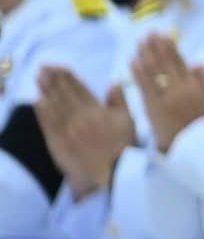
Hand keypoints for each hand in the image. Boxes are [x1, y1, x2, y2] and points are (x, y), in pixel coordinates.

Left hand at [36, 67, 136, 196]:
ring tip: (39, 78)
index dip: (67, 76)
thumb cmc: (124, 145)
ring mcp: (67, 130)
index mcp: (96, 110)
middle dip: (53, 79)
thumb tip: (114, 82)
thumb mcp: (129, 119)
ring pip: (54, 106)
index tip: (59, 66)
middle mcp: (79, 117)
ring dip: (45, 90)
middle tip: (43, 67)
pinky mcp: (59, 143)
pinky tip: (38, 101)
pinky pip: (48, 124)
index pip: (78, 88)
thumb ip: (120, 100)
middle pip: (63, 94)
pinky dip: (42, 112)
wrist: (115, 172)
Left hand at [131, 34, 203, 153]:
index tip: (162, 34)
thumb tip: (197, 62)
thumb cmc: (202, 127)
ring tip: (139, 43)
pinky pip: (145, 86)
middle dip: (156, 46)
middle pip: (166, 62)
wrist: (192, 150)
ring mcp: (168, 98)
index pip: (181, 61)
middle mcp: (183, 89)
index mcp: (197, 86)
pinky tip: (133, 62)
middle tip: (147, 33)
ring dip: (146, 54)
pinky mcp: (154, 108)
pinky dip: (138, 72)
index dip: (170, 46)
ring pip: (155, 71)